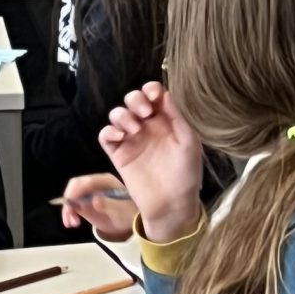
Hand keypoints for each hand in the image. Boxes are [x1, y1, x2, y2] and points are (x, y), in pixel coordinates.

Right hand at [60, 173, 135, 242]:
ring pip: (71, 195)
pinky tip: (70, 223)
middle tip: (69, 214)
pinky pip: (72, 205)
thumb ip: (108, 205)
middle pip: (76, 185)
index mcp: (106, 181)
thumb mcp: (121, 211)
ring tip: (71, 224)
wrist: (127, 222)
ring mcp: (88, 192)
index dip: (77, 190)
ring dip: (68, 208)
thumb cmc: (127, 213)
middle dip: (70, 200)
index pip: (88, 181)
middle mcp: (95, 183)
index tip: (70, 202)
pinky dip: (69, 213)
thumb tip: (95, 200)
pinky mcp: (83, 202)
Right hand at [99, 82, 203, 243]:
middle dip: (135, 99)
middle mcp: (146, 127)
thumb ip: (176, 117)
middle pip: (132, 100)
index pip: (153, 95)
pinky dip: (109, 130)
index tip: (153, 96)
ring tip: (134, 129)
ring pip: (117, 114)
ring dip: (122, 115)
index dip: (150, 90)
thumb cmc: (186, 174)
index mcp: (165, 121)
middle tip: (145, 113)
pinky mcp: (118, 154)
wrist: (172, 204)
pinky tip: (120, 136)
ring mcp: (131, 140)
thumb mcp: (188, 142)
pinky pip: (105, 135)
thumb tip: (165, 93)